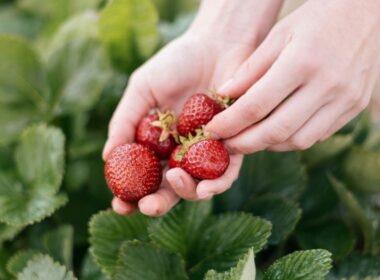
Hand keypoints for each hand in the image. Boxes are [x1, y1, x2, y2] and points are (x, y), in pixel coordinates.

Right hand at [102, 0, 283, 215]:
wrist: (217, 44)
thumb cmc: (176, 64)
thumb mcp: (142, 90)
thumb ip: (125, 122)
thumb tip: (107, 158)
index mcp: (158, 143)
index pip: (142, 176)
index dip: (130, 194)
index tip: (119, 204)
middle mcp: (182, 152)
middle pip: (169, 188)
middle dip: (157, 204)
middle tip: (147, 207)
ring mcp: (207, 152)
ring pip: (198, 186)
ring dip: (187, 193)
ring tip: (176, 181)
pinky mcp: (234, 145)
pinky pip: (227, 172)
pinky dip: (217, 183)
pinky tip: (206, 186)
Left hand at [206, 0, 379, 152]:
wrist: (366, 12)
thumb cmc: (315, 18)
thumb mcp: (278, 34)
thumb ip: (250, 69)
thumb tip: (222, 96)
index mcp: (302, 62)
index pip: (256, 105)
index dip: (229, 123)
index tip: (212, 130)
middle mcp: (327, 85)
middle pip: (276, 130)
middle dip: (244, 144)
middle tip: (226, 145)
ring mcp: (346, 99)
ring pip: (298, 141)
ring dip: (269, 145)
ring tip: (250, 139)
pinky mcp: (356, 106)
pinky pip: (318, 135)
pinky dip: (292, 138)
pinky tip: (277, 131)